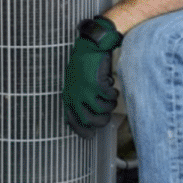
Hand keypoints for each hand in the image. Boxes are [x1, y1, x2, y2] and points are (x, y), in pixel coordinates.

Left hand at [62, 17, 122, 137]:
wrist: (91, 46)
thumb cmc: (84, 64)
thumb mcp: (75, 84)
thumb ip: (78, 100)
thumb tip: (87, 120)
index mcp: (68, 96)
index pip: (71, 121)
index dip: (81, 131)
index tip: (90, 135)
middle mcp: (75, 95)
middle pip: (90, 120)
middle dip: (101, 120)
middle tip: (106, 114)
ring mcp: (86, 90)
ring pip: (103, 110)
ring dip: (109, 105)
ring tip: (109, 96)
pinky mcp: (97, 83)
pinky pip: (110, 97)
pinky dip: (113, 93)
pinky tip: (112, 86)